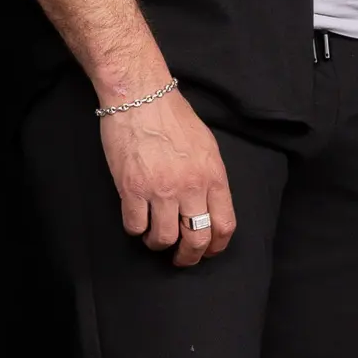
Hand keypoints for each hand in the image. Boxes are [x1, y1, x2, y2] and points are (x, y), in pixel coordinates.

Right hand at [99, 87, 235, 267]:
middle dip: (189, 256)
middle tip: (181, 259)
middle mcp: (191, 186)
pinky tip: (137, 221)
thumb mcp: (207, 146)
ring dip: (159, 244)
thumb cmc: (175, 118)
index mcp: (213, 175)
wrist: (142, 98)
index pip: (225, 224)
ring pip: (164, 239)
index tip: (209, 251)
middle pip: (197, 238)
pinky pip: (135, 227)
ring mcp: (161, 190)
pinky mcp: (132, 189)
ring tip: (155, 238)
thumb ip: (210, 177)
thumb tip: (208, 203)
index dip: (217, 246)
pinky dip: (136, 230)